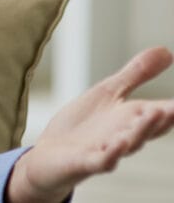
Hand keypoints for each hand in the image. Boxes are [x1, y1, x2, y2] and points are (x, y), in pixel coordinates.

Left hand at [7, 46, 173, 202]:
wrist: (50, 156)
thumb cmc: (84, 125)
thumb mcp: (109, 92)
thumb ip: (137, 74)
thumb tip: (167, 51)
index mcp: (133, 119)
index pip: (162, 112)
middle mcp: (125, 136)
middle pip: (149, 128)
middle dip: (165, 117)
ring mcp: (106, 151)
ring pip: (129, 143)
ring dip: (142, 130)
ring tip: (156, 113)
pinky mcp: (85, 162)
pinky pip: (101, 160)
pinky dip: (110, 154)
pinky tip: (118, 145)